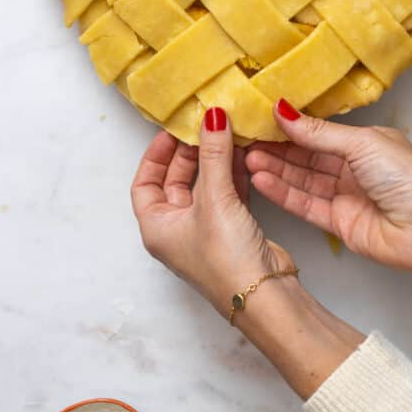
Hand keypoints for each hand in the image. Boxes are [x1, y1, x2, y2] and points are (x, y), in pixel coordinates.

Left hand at [131, 107, 364, 398]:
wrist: (265, 296)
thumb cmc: (226, 257)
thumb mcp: (215, 199)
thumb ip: (214, 154)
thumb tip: (211, 114)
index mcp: (157, 226)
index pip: (145, 181)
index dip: (156, 153)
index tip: (174, 128)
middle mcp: (177, 229)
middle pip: (176, 180)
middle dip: (191, 152)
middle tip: (206, 125)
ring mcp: (206, 231)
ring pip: (205, 186)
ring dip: (216, 161)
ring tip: (228, 133)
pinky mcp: (233, 231)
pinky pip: (228, 195)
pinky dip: (234, 175)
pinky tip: (246, 155)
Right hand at [246, 100, 411, 297]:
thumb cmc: (408, 178)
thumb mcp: (360, 144)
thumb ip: (317, 133)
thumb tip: (282, 110)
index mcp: (363, 144)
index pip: (317, 133)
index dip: (288, 127)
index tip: (259, 118)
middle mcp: (353, 169)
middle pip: (306, 158)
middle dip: (275, 149)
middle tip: (243, 139)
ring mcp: (345, 197)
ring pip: (302, 181)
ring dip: (274, 171)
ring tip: (246, 159)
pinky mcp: (339, 224)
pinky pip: (305, 205)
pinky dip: (283, 193)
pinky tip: (261, 181)